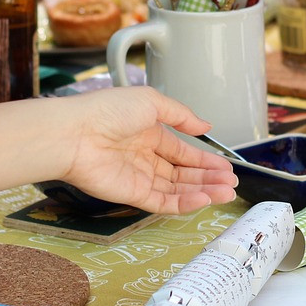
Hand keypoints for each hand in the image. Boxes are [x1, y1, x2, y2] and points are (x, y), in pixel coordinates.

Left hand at [58, 86, 237, 213]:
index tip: (226, 167)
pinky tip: (204, 199)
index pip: (182, 151)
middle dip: (208, 178)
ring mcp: (138, 177)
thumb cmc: (106, 111)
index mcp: (148, 133)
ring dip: (203, 191)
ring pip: (177, 189)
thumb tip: (206, 126)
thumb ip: (181, 115)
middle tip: (231, 183)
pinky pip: (163, 202)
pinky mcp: (132, 195)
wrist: (74, 134)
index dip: (205, 160)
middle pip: (183, 173)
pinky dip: (184, 203)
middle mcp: (144, 156)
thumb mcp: (151, 101)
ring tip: (226, 193)